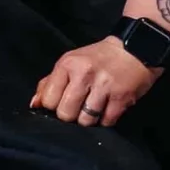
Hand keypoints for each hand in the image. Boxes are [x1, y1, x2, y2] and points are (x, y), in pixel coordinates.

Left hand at [30, 36, 164, 127]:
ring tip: (94, 108)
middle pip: (66, 114)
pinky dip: (106, 120)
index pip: (49, 100)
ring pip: (86, 121)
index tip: (62, 103)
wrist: (135, 47)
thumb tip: (35, 105)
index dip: (54, 107)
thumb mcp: (71, 62)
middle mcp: (84, 74)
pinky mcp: (122, 97)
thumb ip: (49, 83)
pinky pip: (107, 122)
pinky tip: (108, 109)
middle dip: (71, 116)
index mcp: (67, 64)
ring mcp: (104, 86)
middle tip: (79, 108)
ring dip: (89, 120)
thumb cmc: (98, 58)